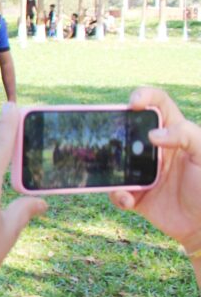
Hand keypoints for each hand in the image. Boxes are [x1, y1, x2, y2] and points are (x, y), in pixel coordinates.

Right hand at [109, 87, 200, 253]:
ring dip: (110, 166)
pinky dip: (117, 195)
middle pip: (128, 130)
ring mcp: (143, 172)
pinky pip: (117, 191)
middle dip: (114, 130)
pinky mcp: (136, 196)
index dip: (145, 96)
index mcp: (175, 133)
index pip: (159, 105)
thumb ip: (186, 135)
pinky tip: (128, 199)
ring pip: (116, 161)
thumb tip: (153, 134)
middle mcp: (155, 150)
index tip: (134, 104)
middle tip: (109, 135)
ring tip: (116, 174)